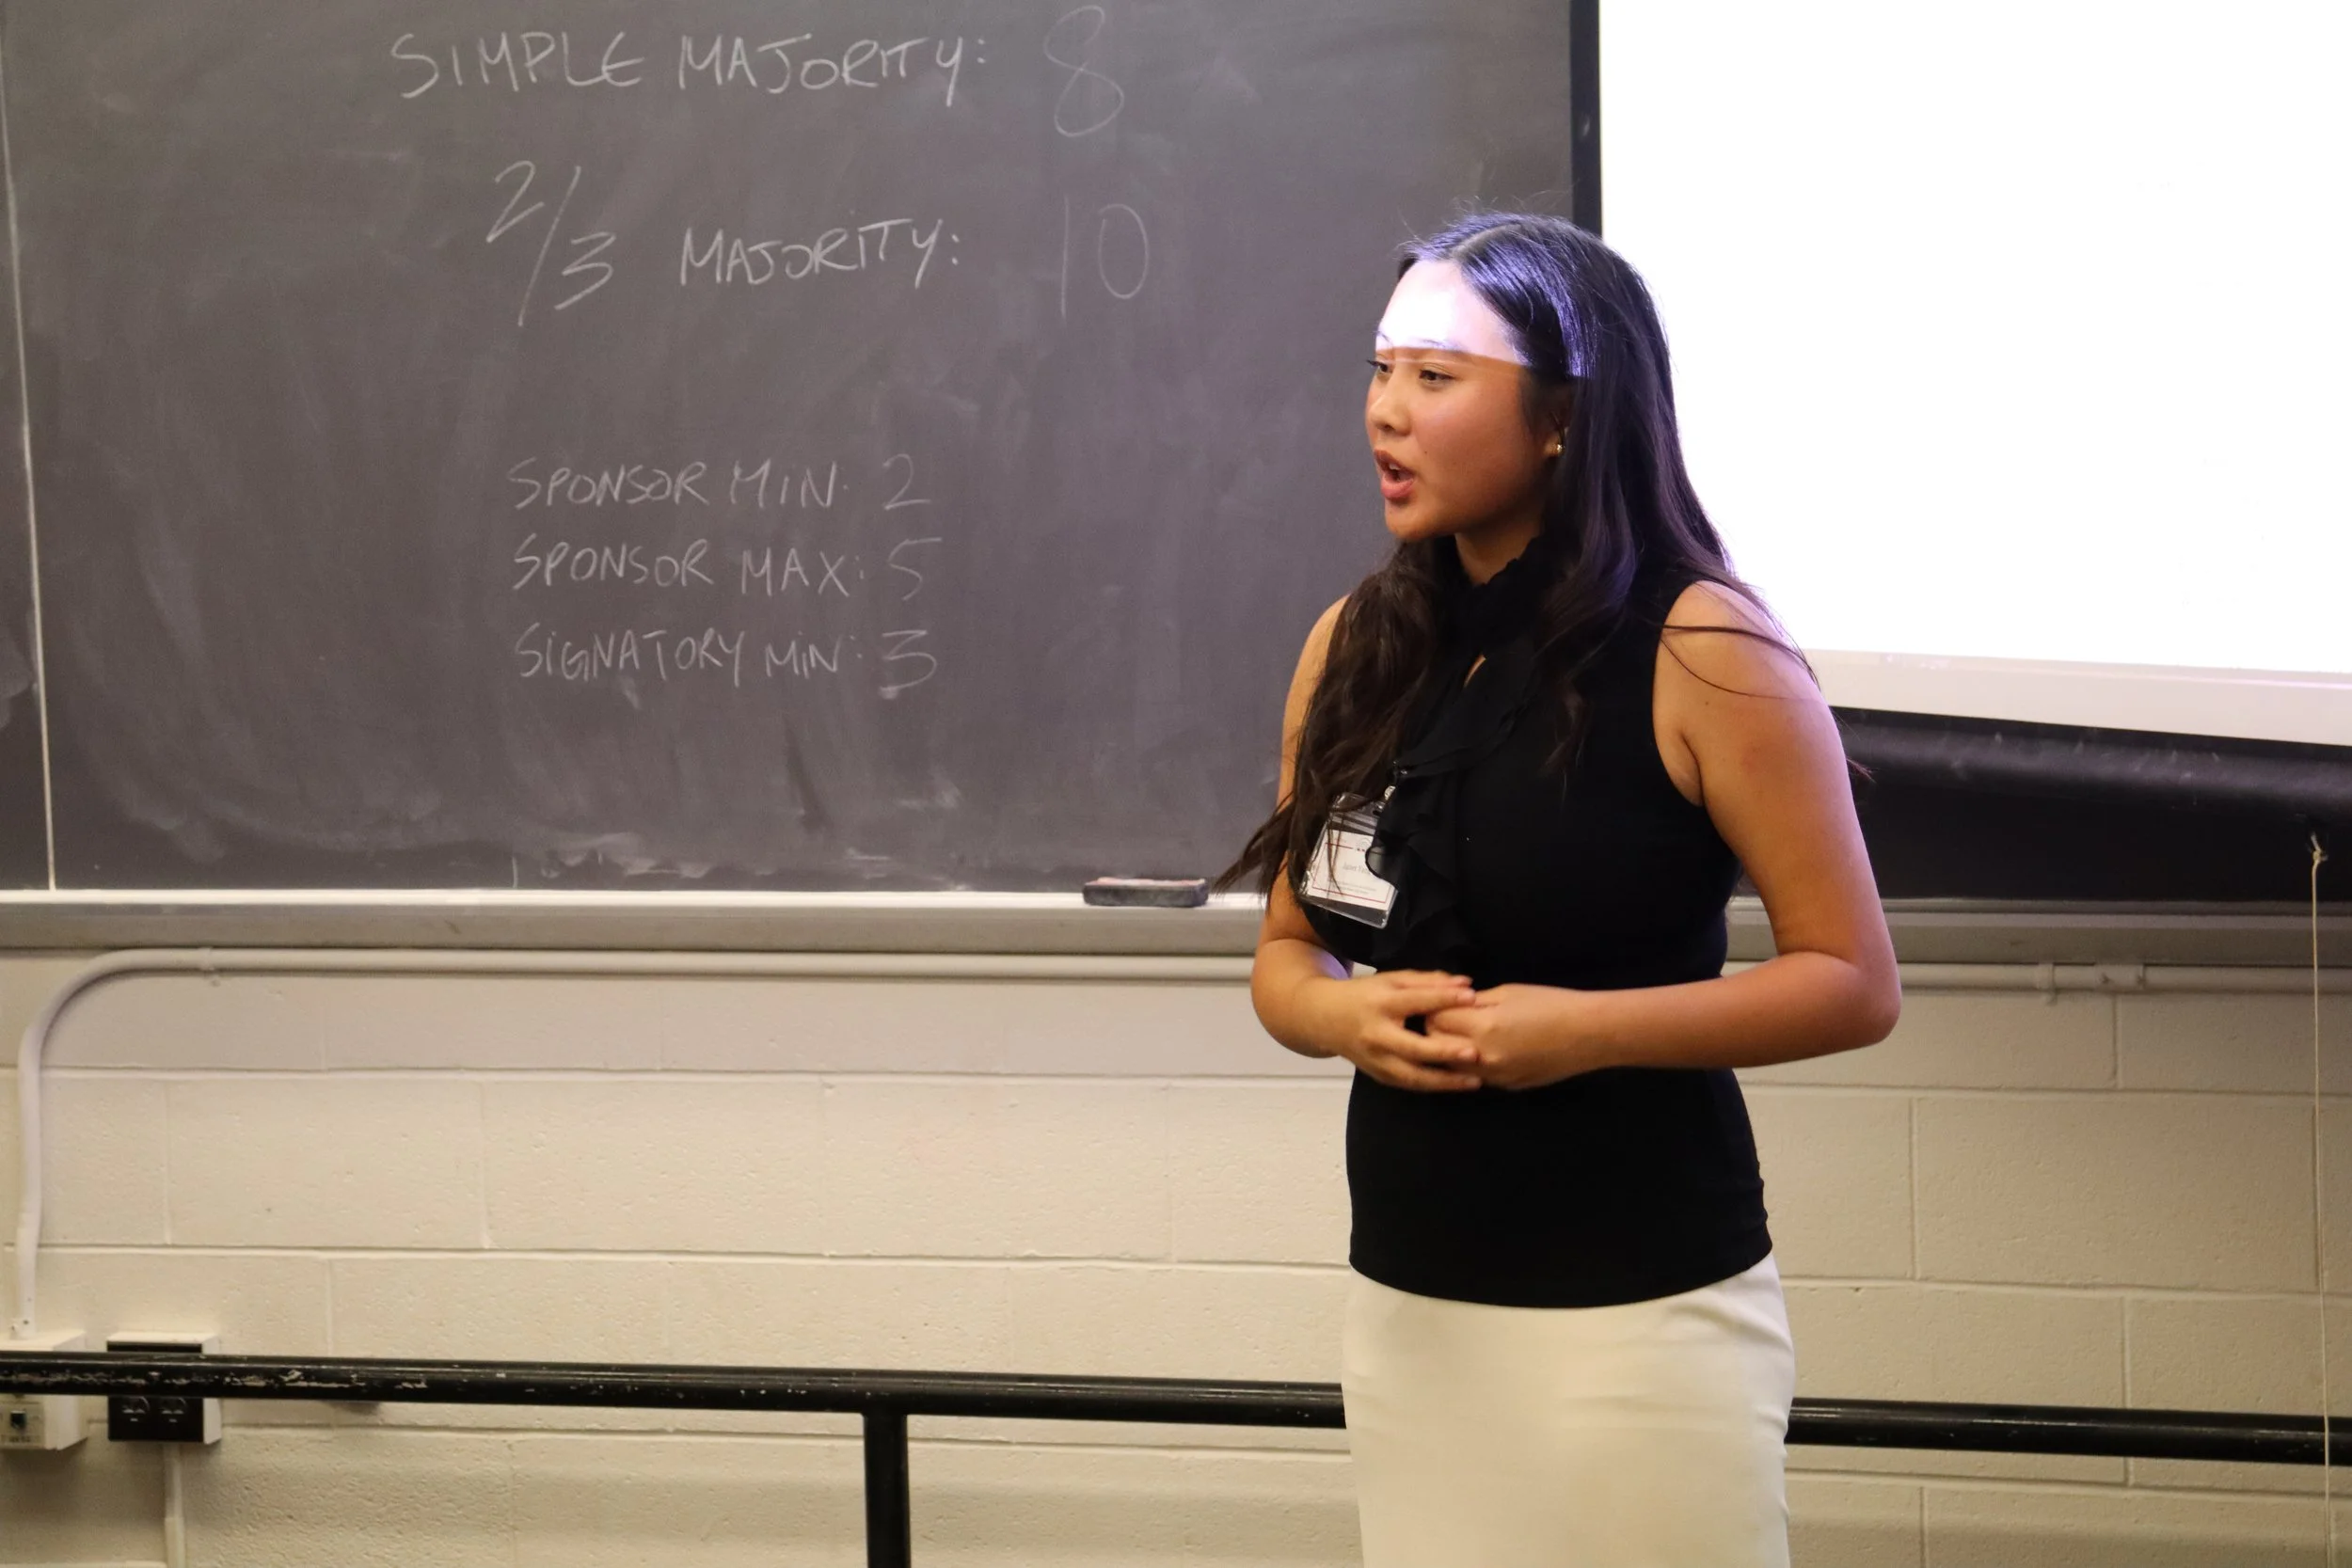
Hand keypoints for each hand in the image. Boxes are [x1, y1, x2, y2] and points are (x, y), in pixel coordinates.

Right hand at [1302, 969, 1482, 1091]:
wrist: (1322, 1018)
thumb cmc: (1363, 995)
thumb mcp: (1391, 981)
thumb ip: (1427, 981)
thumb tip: (1465, 984)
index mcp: (1380, 1004)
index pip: (1416, 1001)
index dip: (1444, 999)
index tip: (1473, 997)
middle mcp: (1377, 1035)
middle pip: (1413, 1048)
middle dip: (1444, 1052)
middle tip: (1474, 1052)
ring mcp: (1375, 1060)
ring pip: (1412, 1076)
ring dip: (1444, 1081)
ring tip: (1474, 1082)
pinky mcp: (1377, 1075)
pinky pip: (1407, 1084)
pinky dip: (1431, 1086)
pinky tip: (1454, 1085)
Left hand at [1426, 984, 1598, 1090]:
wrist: (1589, 1034)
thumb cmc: (1551, 1004)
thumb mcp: (1508, 992)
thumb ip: (1475, 1002)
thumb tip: (1451, 1005)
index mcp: (1483, 1027)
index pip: (1436, 1021)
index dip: (1435, 1009)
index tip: (1440, 1002)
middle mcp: (1483, 1057)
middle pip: (1437, 1047)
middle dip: (1437, 1031)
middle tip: (1449, 1017)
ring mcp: (1495, 1076)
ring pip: (1453, 1066)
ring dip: (1452, 1050)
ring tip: (1465, 1033)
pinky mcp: (1507, 1087)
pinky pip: (1477, 1075)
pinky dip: (1473, 1063)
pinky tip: (1487, 1049)